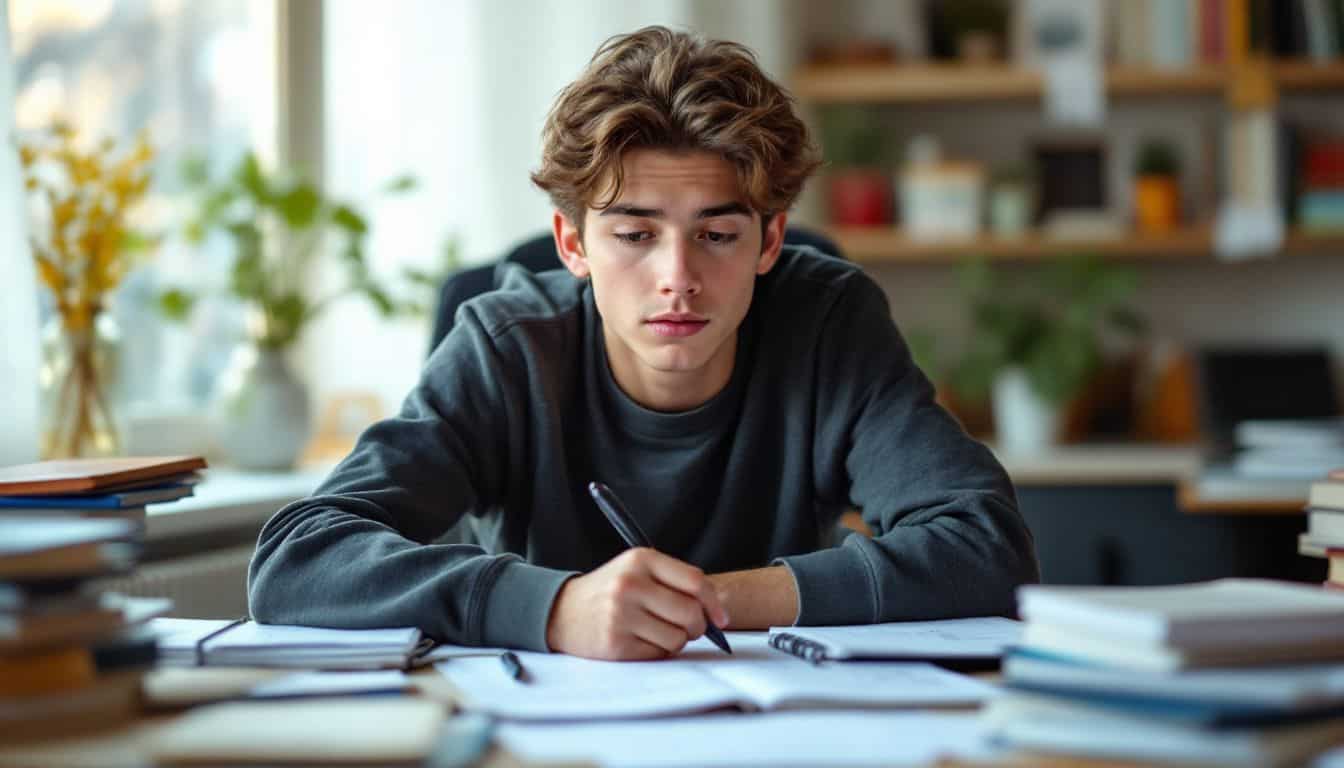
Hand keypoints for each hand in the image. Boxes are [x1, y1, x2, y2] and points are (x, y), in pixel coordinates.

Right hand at [545, 548, 728, 659]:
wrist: (561, 611)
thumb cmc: (609, 591)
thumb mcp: (637, 570)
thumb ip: (675, 582)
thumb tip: (717, 610)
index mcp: (641, 559)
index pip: (695, 581)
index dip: (714, 603)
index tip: (721, 618)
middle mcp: (631, 584)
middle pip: (690, 613)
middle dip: (697, 626)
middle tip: (686, 627)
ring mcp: (621, 615)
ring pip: (677, 638)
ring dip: (675, 640)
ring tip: (656, 631)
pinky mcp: (615, 643)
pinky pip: (658, 654)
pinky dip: (656, 651)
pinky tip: (639, 640)